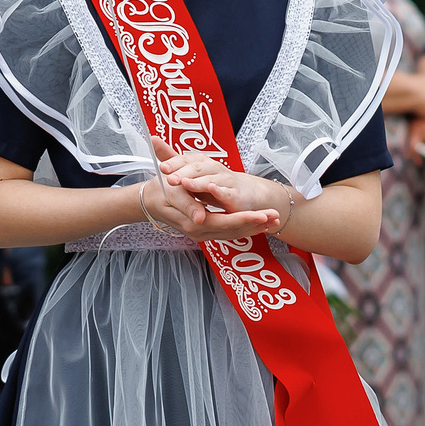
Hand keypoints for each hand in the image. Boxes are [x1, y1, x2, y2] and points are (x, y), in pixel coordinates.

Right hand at [147, 152, 289, 242]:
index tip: (262, 215)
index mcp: (194, 223)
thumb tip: (200, 218)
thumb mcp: (171, 193)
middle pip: (233, 231)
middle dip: (255, 224)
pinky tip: (258, 224)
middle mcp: (200, 232)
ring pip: (233, 234)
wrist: (149, 200)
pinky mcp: (205, 231)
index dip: (245, 219)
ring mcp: (203, 234)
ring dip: (254, 227)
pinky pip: (228, 232)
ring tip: (273, 220)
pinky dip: (245, 228)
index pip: (225, 223)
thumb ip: (188, 206)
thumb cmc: (161, 191)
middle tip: (275, 216)